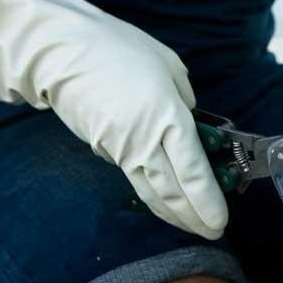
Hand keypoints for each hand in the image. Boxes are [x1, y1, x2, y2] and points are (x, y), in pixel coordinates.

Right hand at [0, 0, 226, 238]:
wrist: (61, 52)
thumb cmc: (119, 48)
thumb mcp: (169, 66)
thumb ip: (185, 100)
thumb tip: (192, 122)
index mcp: (169, 116)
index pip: (193, 171)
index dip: (208, 201)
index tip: (221, 220)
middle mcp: (146, 140)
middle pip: (174, 192)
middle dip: (196, 218)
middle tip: (214, 234)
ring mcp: (122, 149)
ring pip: (153, 193)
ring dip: (175, 215)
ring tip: (194, 228)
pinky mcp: (105, 151)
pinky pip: (136, 180)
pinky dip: (155, 198)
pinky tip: (167, 205)